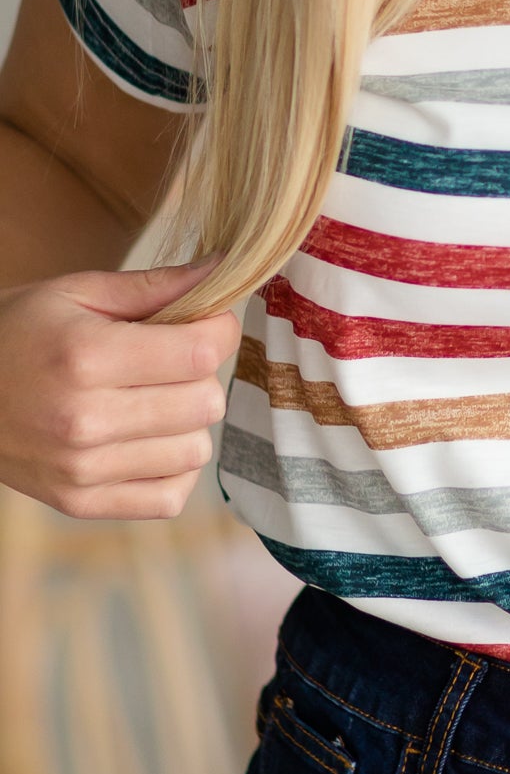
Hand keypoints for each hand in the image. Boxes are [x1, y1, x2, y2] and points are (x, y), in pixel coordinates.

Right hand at [0, 261, 240, 519]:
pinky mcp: (80, 503)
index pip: (201, 352)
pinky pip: (171, 497)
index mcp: (86, 357)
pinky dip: (171, 469)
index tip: (206, 322)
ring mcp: (83, 470)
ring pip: (196, 450)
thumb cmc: (15, 333)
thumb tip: (224, 270)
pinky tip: (146, 440)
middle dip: (200, 374)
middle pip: (205, 403)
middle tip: (171, 361)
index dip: (218, 330)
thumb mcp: (75, 292)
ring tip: (151, 400)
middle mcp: (86, 419)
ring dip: (186, 423)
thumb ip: (153, 286)